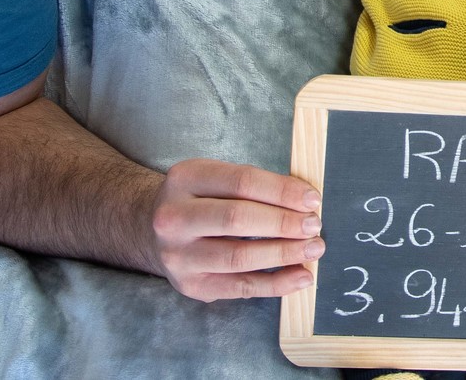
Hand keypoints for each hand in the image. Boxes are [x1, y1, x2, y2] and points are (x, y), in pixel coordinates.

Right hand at [149, 159, 323, 300]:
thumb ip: (254, 186)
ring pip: (239, 256)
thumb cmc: (200, 200)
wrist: (152, 230)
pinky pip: (240, 287)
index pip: (242, 181)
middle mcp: (174, 217)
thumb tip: (305, 202)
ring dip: (284, 253)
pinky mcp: (191, 285)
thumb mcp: (215, 178)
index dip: (281, 191)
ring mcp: (179, 255)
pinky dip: (276, 284)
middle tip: (314, 225)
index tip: (312, 199)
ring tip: (314, 249)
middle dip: (283, 223)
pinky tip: (301, 276)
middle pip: (238, 219)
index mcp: (185, 178)